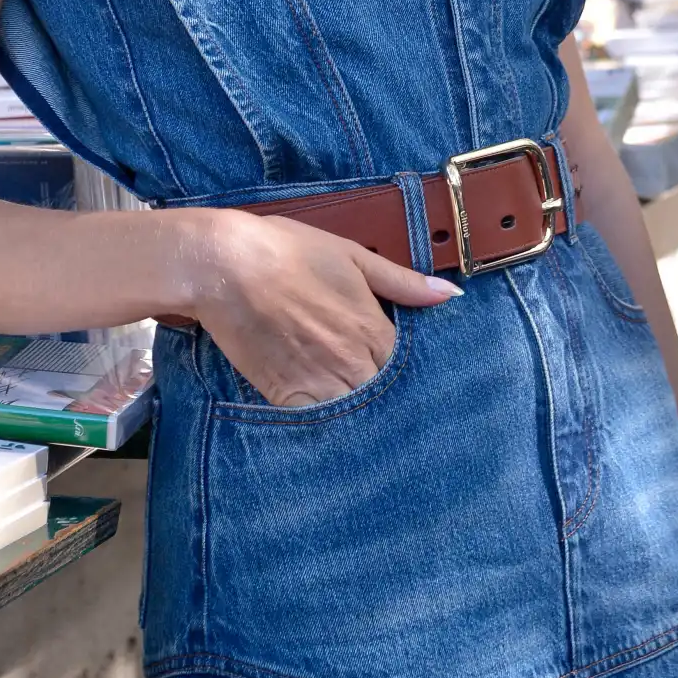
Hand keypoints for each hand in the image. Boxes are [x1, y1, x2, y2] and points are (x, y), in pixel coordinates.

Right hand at [187, 208, 460, 407]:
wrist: (226, 264)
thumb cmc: (288, 250)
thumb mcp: (351, 255)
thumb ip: (402, 281)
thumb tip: (452, 294)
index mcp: (374, 328)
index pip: (409, 368)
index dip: (407, 372)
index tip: (405, 374)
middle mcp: (353, 361)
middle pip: (385, 397)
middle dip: (387, 399)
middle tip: (389, 402)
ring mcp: (320, 382)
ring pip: (357, 417)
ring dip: (361, 416)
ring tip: (362, 414)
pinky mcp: (286, 396)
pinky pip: (319, 426)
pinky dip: (326, 427)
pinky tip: (329, 423)